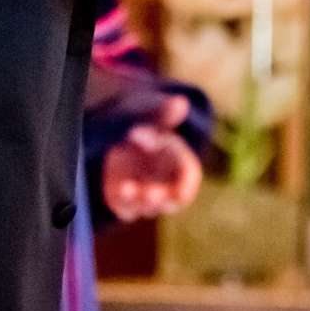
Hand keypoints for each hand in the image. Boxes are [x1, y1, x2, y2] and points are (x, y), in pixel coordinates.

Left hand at [100, 96, 203, 221]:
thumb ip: (163, 115)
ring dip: (138, 201)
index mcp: (182, 165)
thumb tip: (180, 103)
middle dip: (161, 198)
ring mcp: (146, 196)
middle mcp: (167, 186)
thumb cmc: (150, 129)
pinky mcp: (125, 202)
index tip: (179, 186)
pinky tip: (119, 189)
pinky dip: (122, 202)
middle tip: (152, 194)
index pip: (190, 178)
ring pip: (147, 206)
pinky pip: (125, 208)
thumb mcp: (156, 117)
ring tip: (128, 189)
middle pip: (170, 200)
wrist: (123, 140)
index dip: (185, 182)